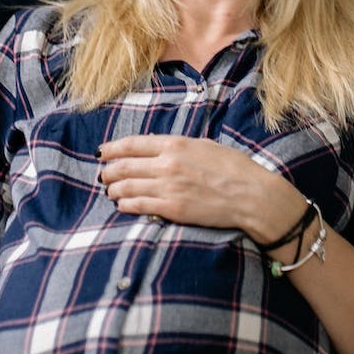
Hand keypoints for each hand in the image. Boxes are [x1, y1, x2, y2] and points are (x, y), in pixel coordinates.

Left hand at [98, 134, 300, 243]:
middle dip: (109, 171)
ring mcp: (168, 187)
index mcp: (176, 144)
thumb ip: (179, 147)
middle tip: (104, 175)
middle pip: (125, 166)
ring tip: (110, 191)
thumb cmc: (233, 168)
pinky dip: (126, 204)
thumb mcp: (205, 145)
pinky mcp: (172, 209)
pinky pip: (139, 205)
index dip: (113, 148)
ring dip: (114, 189)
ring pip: (127, 187)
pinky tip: (122, 204)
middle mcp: (167, 164)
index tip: (102, 152)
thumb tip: (159, 148)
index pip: (133, 144)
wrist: (251, 195)